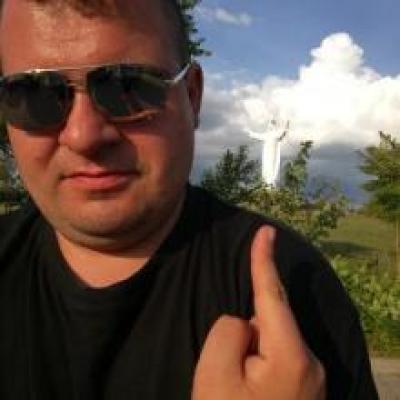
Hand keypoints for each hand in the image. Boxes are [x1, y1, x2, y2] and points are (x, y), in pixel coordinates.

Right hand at [192, 226, 325, 399]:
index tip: (265, 231)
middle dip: (244, 333)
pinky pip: (273, 362)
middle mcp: (309, 363)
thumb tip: (246, 323)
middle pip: (267, 323)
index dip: (263, 259)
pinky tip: (244, 393)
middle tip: (227, 377)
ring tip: (233, 391)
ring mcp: (309, 380)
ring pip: (268, 344)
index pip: (272, 293)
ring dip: (247, 354)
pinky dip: (255, 366)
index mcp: (291, 355)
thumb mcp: (215, 372)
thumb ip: (229, 330)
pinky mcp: (302, 391)